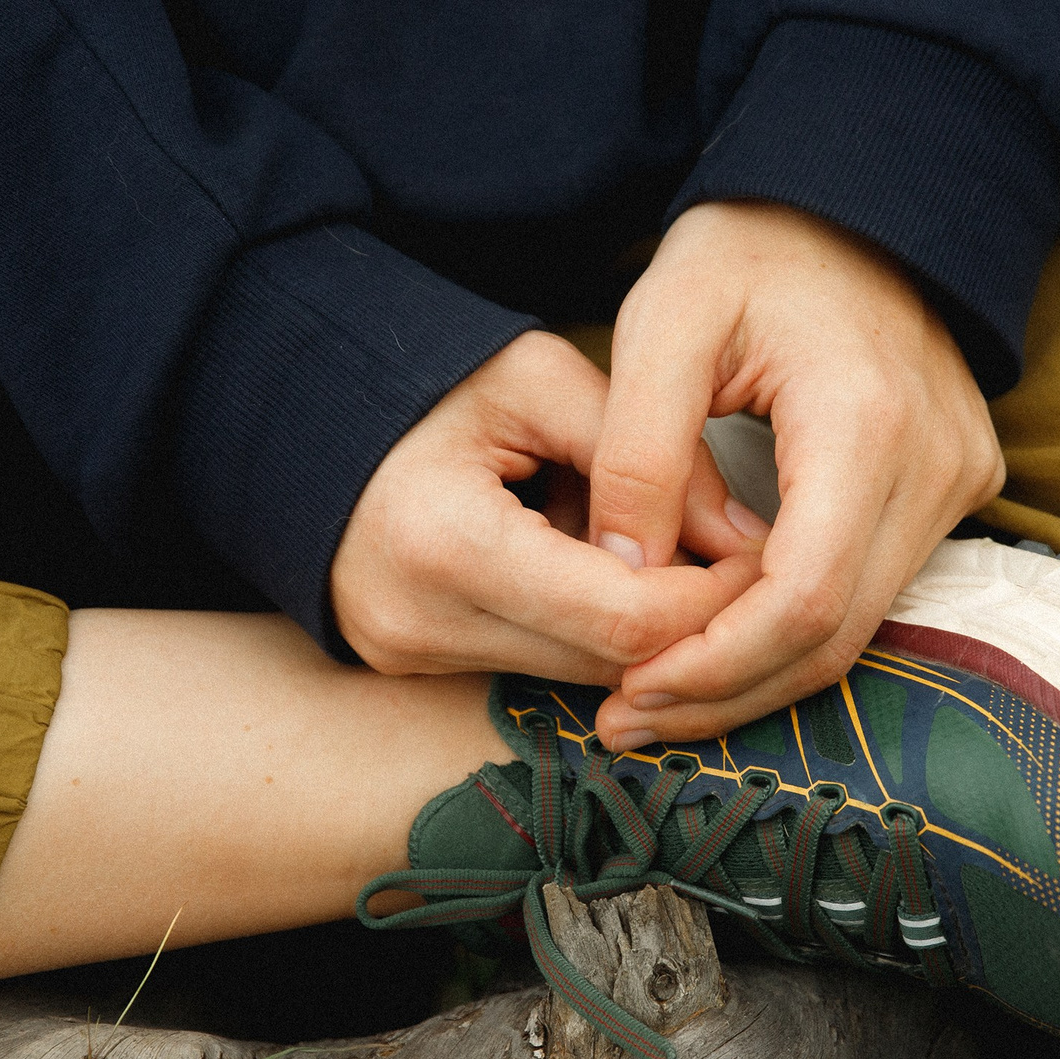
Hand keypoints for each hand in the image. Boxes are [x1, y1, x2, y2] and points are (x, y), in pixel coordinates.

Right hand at [330, 330, 765, 681]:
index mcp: (447, 543)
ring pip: (580, 678)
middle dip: (685, 621)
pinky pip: (537, 667)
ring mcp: (408, 658)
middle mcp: (418, 623)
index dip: (708, 598)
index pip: (622, 618)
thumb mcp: (538, 380)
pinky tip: (599, 572)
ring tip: (663, 553)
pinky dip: (586, 630)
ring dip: (639, 630)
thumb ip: (646, 451)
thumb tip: (745, 538)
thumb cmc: (428, 383)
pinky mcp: (411, 670)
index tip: (756, 557)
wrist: (303, 417)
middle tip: (734, 562)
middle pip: (608, 664)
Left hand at [586, 201, 1004, 744]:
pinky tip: (714, 648)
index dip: (715, 663)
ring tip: (654, 698)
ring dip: (755, 677)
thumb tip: (620, 572)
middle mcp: (935, 463)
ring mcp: (957, 481)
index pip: (803, 595)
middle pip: (836, 636)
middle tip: (625, 720)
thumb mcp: (666, 319)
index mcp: (866, 419)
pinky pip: (872, 594)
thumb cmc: (752, 248)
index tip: (630, 687)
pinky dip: (791, 635)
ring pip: (858, 631)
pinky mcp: (953, 491)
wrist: (855, 203)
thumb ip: (637, 447)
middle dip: (725, 692)